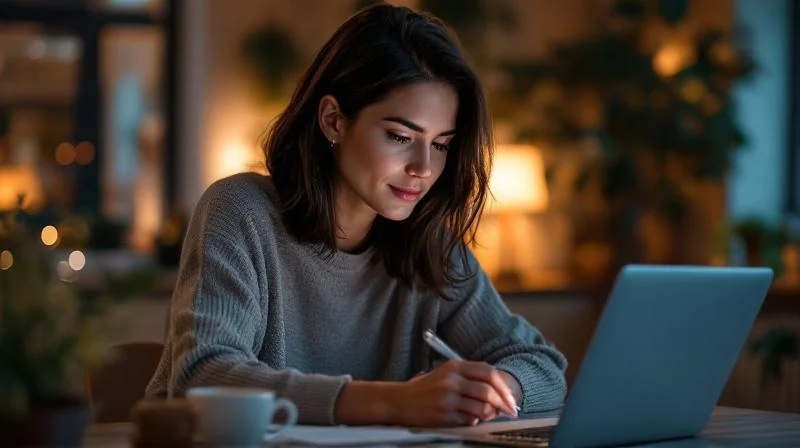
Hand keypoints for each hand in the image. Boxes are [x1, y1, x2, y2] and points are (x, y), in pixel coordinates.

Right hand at [393, 360, 517, 426]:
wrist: (401, 401)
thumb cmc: (428, 389)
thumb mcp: (447, 374)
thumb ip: (470, 378)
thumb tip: (499, 391)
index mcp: (455, 366)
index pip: (489, 372)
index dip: (504, 386)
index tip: (511, 398)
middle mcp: (452, 380)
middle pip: (488, 391)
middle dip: (503, 404)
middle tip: (509, 412)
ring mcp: (447, 398)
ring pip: (482, 408)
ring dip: (489, 414)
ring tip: (486, 415)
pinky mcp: (444, 414)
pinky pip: (469, 420)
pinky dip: (473, 421)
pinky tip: (468, 418)